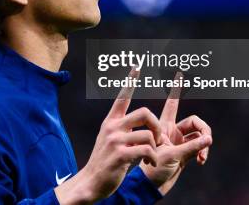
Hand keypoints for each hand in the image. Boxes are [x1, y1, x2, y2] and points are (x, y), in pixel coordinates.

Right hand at [55, 68, 161, 204]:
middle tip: (158, 138)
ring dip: (156, 147)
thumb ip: (121, 128)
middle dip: (156, 125)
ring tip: (152, 156)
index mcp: (110, 122)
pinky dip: (153, 157)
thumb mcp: (108, 139)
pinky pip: (147, 150)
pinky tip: (150, 163)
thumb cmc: (104, 162)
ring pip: (149, 135)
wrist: (91, 181)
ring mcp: (116, 141)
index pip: (122, 97)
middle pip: (144, 113)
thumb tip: (139, 123)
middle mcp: (112, 127)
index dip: (130, 81)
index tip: (136, 66)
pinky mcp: (120, 155)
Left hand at [140, 73, 212, 195]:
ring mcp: (180, 141)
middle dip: (203, 128)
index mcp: (163, 125)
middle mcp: (172, 130)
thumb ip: (191, 147)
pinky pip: (201, 147)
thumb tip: (209, 138)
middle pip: (195, 121)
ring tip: (203, 155)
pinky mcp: (186, 153)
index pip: (172, 103)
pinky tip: (202, 161)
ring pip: (200, 135)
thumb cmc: (153, 168)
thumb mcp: (171, 155)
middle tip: (207, 139)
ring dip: (204, 144)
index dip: (176, 89)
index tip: (179, 73)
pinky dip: (204, 152)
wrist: (151, 185)